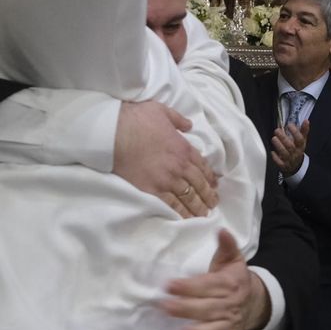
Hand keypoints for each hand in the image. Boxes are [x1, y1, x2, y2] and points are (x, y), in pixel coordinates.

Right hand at [114, 101, 218, 217]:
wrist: (115, 133)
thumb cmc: (137, 119)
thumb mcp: (162, 111)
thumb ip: (178, 119)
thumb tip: (189, 125)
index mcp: (184, 148)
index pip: (203, 166)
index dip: (210, 177)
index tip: (215, 185)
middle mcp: (179, 166)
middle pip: (199, 184)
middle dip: (208, 195)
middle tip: (214, 204)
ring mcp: (167, 179)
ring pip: (188, 197)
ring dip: (198, 206)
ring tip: (204, 214)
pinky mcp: (152, 189)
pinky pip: (171, 204)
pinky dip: (180, 212)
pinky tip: (186, 218)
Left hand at [163, 229, 269, 329]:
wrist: (256, 300)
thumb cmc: (234, 278)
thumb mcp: (233, 259)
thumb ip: (226, 245)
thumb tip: (221, 230)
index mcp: (229, 284)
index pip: (207, 285)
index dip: (189, 286)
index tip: (169, 285)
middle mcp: (230, 304)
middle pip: (208, 308)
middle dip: (186, 308)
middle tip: (164, 307)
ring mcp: (230, 323)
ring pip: (215, 329)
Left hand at [270, 121, 310, 175]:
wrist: (296, 165)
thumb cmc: (297, 149)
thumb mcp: (302, 140)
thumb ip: (304, 131)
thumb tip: (306, 120)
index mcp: (301, 146)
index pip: (300, 139)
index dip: (295, 132)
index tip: (289, 125)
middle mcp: (296, 153)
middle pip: (290, 146)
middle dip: (283, 138)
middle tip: (277, 130)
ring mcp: (289, 160)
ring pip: (284, 154)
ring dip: (279, 146)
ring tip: (274, 138)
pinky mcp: (283, 165)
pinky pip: (280, 163)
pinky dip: (275, 157)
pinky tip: (272, 152)